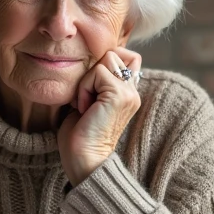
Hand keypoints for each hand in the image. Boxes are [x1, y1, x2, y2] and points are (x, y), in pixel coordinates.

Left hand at [58, 47, 142, 185]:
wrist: (84, 159)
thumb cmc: (80, 134)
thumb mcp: (89, 100)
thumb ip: (96, 81)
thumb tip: (89, 60)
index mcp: (128, 92)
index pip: (127, 56)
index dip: (105, 63)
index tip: (89, 89)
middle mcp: (133, 91)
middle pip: (113, 54)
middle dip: (92, 72)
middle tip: (86, 99)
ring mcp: (129, 93)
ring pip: (106, 60)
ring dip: (88, 80)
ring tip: (85, 104)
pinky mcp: (120, 95)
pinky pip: (97, 73)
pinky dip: (84, 89)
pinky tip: (84, 108)